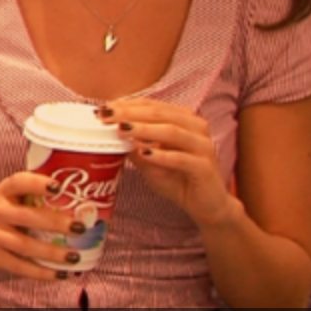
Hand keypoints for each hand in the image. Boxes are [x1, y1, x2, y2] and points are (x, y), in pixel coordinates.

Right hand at [0, 170, 82, 280]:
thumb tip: (81, 201)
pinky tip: (61, 274)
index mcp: (3, 193)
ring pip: (24, 245)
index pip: (18, 183)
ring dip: (52, 252)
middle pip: (26, 217)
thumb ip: (34, 197)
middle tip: (79, 227)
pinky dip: (42, 272)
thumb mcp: (8, 198)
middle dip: (54, 222)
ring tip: (74, 256)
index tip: (58, 186)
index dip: (37, 183)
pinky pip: (20, 267)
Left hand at [98, 98, 235, 226]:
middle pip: (160, 113)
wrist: (206, 205)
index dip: (128, 104)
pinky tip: (144, 154)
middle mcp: (196, 128)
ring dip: (144, 129)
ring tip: (122, 129)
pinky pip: (181, 158)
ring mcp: (203, 146)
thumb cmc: (178, 179)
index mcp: (183, 120)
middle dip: (130, 113)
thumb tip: (111, 134)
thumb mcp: (150, 163)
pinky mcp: (205, 167)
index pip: (153, 106)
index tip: (104, 108)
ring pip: (172, 131)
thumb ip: (135, 147)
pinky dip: (161, 155)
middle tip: (106, 115)